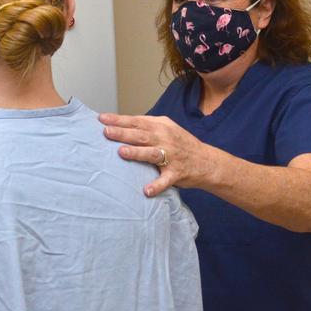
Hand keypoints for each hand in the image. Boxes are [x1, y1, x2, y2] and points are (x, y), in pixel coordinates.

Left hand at [98, 112, 214, 196]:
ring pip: (152, 154)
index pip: (137, 121)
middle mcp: (166, 139)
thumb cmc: (181, 144)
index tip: (102, 119)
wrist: (207, 162)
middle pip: (141, 135)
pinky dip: (157, 185)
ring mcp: (172, 156)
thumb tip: (120, 124)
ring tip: (121, 152)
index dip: (119, 120)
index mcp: (161, 127)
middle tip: (106, 132)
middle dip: (123, 133)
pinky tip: (146, 190)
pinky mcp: (177, 173)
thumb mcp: (166, 128)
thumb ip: (146, 126)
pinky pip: (165, 180)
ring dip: (137, 153)